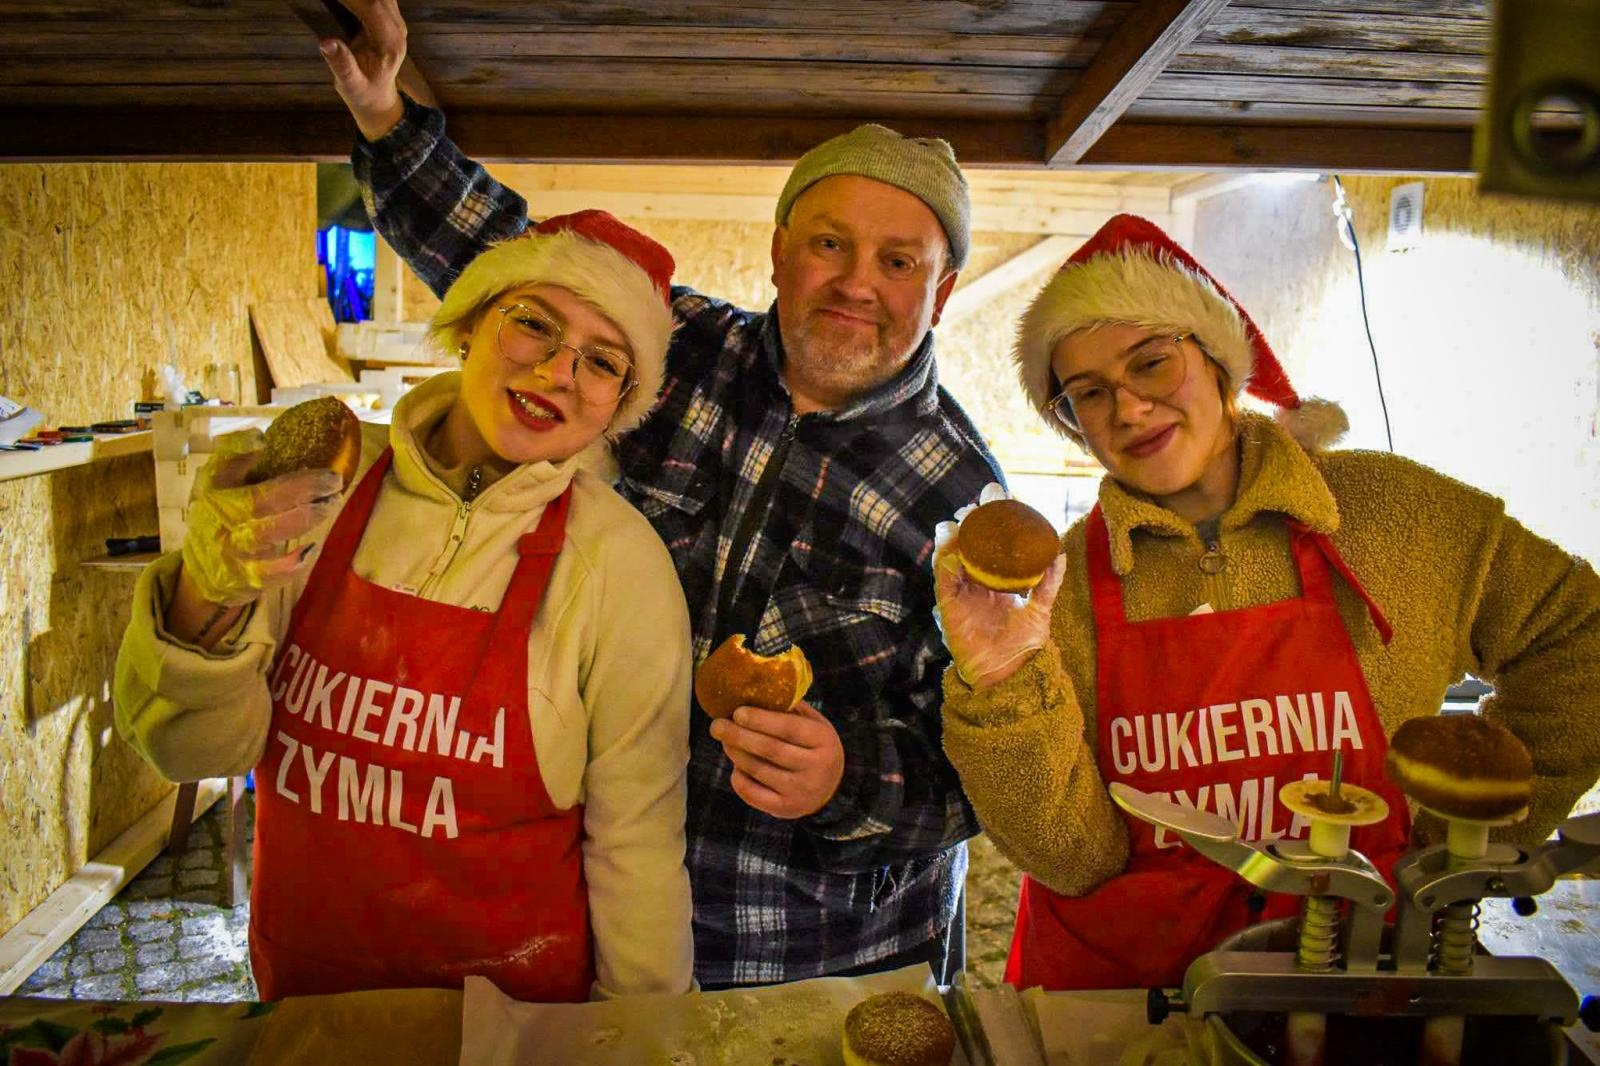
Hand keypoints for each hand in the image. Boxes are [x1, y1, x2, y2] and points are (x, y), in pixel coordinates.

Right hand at [180, 429, 342, 607]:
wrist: (201, 572)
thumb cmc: (221, 519)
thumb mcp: (219, 487)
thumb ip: (235, 460)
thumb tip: (261, 437)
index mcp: (216, 492)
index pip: (225, 467)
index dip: (242, 450)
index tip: (265, 440)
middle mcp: (221, 520)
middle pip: (259, 502)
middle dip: (302, 488)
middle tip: (334, 480)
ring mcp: (234, 551)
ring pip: (267, 534)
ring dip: (305, 518)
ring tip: (331, 503)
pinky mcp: (247, 578)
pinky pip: (270, 572)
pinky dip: (292, 562)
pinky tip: (312, 548)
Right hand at [314, 0, 408, 140]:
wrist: (378, 98)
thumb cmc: (364, 93)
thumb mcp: (351, 85)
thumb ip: (342, 65)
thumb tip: (326, 43)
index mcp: (390, 44)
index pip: (372, 8)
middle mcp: (397, 30)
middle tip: (329, 0)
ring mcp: (395, 22)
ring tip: (334, 1)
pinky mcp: (388, 17)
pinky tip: (344, 3)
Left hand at [710, 701, 845, 819]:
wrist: (832, 788)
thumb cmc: (815, 747)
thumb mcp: (814, 724)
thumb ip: (791, 709)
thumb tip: (755, 690)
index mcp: (823, 740)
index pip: (789, 728)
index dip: (761, 719)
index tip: (737, 712)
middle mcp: (816, 768)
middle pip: (770, 749)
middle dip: (740, 736)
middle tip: (717, 725)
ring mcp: (801, 791)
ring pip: (759, 770)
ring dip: (736, 754)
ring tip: (724, 741)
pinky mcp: (786, 809)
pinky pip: (754, 794)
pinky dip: (739, 780)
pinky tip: (736, 767)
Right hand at [933, 483, 1065, 687]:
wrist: (1008, 676)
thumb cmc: (1022, 646)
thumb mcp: (1040, 610)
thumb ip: (1047, 583)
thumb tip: (1059, 554)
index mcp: (997, 580)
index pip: (994, 543)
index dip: (997, 520)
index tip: (1003, 496)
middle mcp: (977, 582)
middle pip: (972, 542)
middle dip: (977, 517)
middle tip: (987, 496)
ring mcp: (962, 591)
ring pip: (954, 552)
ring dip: (959, 529)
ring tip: (968, 512)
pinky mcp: (949, 603)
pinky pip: (943, 574)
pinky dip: (944, 554)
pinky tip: (948, 534)